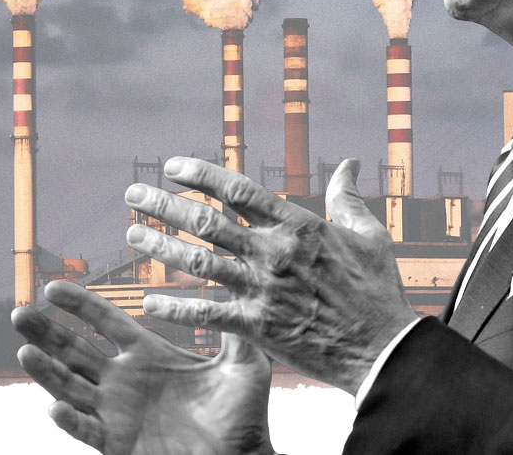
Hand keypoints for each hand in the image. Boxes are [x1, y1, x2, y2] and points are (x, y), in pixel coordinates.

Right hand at [12, 280, 273, 454]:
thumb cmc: (246, 416)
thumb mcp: (245, 364)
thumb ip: (237, 327)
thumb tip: (241, 282)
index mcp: (149, 356)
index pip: (106, 322)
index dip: (79, 305)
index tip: (52, 286)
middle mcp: (126, 381)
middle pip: (75, 351)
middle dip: (47, 332)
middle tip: (18, 312)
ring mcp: (118, 413)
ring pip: (71, 387)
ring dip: (46, 371)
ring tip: (24, 350)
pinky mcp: (119, 444)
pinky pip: (88, 430)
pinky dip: (71, 420)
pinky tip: (56, 406)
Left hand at [124, 157, 416, 393]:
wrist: (380, 348)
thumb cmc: (377, 290)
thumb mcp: (368, 235)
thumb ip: (348, 198)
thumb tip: (348, 164)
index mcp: (299, 226)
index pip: (240, 191)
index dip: (202, 175)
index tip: (173, 166)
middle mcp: (274, 253)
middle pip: (208, 223)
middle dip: (165, 205)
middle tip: (133, 195)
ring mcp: (263, 290)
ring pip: (200, 263)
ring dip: (162, 247)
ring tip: (132, 235)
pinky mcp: (258, 325)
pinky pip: (207, 314)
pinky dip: (176, 308)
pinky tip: (149, 300)